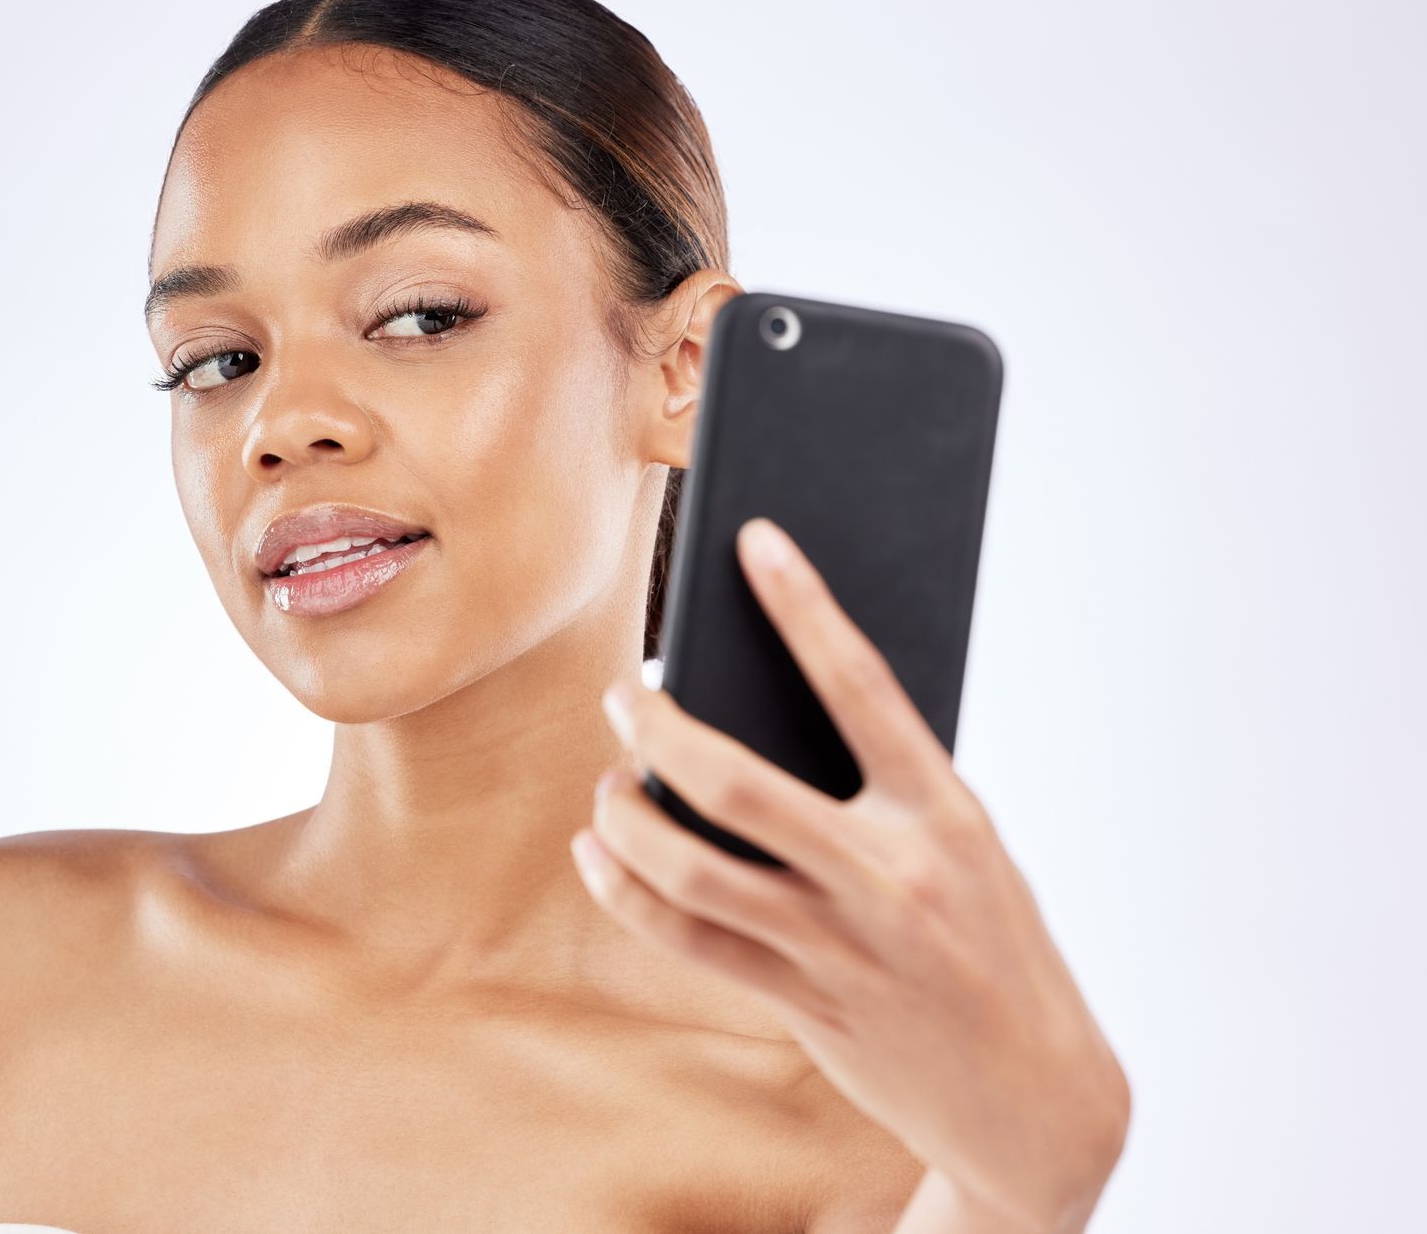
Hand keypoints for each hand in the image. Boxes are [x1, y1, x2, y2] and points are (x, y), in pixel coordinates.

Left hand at [571, 517, 1129, 1233]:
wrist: (1036, 1096)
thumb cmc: (994, 939)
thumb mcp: (965, 845)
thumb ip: (882, 785)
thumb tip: (764, 709)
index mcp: (943, 813)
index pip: (863, 685)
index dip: (804, 605)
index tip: (754, 538)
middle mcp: (890, 874)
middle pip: (737, 785)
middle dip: (658, 729)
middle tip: (623, 696)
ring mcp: (841, 944)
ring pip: (692, 870)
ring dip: (624, 817)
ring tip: (607, 784)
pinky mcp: (804, 1001)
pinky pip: (688, 940)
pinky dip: (626, 892)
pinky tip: (600, 856)